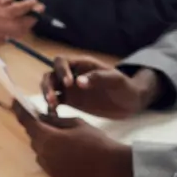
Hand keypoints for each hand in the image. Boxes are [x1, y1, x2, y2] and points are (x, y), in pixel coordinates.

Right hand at [0, 0, 41, 43]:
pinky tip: (25, 22)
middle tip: (41, 8)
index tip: (35, 0)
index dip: (24, 7)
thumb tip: (6, 0)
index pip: (11, 11)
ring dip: (29, 23)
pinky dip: (23, 30)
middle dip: (30, 17)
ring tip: (34, 14)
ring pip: (17, 32)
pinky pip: (14, 38)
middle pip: (15, 25)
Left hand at [13, 102, 132, 176]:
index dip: (20, 111)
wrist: (109, 163)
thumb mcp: (75, 122)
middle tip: (43, 117)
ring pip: (38, 148)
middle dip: (36, 125)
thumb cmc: (94, 140)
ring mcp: (48, 166)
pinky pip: (44, 159)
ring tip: (58, 133)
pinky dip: (48, 151)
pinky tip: (62, 147)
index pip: (28, 122)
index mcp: (48, 138)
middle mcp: (44, 153)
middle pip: (32, 135)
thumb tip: (40, 116)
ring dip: (43, 139)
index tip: (14, 101)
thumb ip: (54, 120)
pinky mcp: (54, 174)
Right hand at [41, 57, 159, 118]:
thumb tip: (78, 82)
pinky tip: (54, 115)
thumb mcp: (115, 80)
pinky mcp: (71, 101)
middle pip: (51, 75)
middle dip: (48, 85)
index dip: (61, 71)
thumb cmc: (125, 87)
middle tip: (53, 99)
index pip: (62, 61)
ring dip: (47, 95)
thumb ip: (98, 78)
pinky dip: (51, 107)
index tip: (68, 84)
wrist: (130, 102)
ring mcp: (70, 88)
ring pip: (50, 88)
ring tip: (52, 107)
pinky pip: (56, 102)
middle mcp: (72, 74)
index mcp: (82, 64)